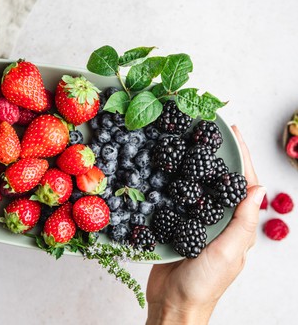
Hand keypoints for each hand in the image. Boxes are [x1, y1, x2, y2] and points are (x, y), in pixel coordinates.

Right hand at [145, 126, 265, 324]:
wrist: (173, 302)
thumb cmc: (204, 283)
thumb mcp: (228, 253)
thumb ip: (242, 222)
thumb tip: (260, 188)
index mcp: (237, 226)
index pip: (243, 184)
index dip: (241, 157)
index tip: (234, 133)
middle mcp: (221, 220)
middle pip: (223, 180)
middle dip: (221, 154)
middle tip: (213, 131)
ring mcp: (200, 222)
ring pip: (203, 186)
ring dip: (200, 164)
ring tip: (195, 143)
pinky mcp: (180, 225)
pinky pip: (182, 198)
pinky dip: (181, 182)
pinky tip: (174, 169)